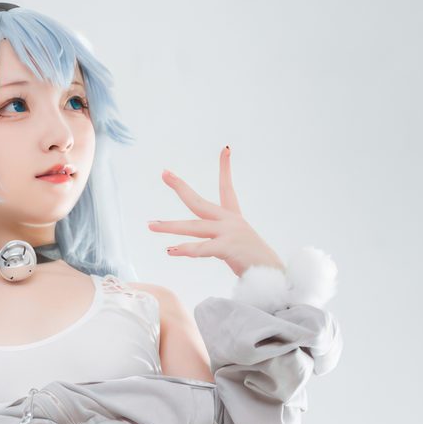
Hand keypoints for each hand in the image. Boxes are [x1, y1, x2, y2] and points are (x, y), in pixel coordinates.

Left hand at [147, 150, 284, 277]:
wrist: (270, 274)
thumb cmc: (252, 261)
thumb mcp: (237, 244)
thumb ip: (219, 239)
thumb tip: (202, 241)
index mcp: (233, 218)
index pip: (227, 189)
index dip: (226, 169)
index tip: (225, 149)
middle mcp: (230, 221)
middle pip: (199, 202)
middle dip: (181, 187)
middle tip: (165, 174)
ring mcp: (228, 233)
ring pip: (193, 227)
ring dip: (170, 226)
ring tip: (151, 225)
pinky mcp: (228, 248)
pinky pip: (202, 248)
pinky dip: (186, 250)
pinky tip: (170, 250)